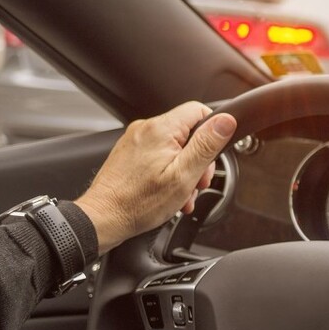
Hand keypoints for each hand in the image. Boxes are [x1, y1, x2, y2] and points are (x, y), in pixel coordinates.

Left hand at [76, 102, 237, 253]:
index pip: (199, 110)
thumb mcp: (183, 175)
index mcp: (161, 129)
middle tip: (197, 182)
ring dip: (185, 169)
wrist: (102, 219)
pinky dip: (169, 171)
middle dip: (199, 158)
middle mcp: (145, 129)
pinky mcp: (129, 153)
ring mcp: (135, 141)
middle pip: (188, 132)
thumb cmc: (138, 203)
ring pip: (174, 146)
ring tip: (182, 193)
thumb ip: (206, 145)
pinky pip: (159, 155)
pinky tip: (169, 192)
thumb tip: (226, 121)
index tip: (213, 153)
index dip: (213, 130)